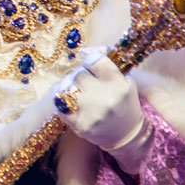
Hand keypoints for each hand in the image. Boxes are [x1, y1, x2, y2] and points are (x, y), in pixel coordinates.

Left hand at [52, 50, 152, 172]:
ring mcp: (90, 113)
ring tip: (78, 90)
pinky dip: (62, 99)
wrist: (125, 134)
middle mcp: (105, 98)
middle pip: (78, 74)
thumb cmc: (124, 103)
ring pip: (67, 87)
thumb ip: (108, 62)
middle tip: (86, 81)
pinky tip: (70, 100)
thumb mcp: (125, 80)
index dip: (90, 59)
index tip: (91, 63)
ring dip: (70, 86)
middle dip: (81, 75)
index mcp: (119, 84)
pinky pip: (59, 103)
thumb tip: (88, 50)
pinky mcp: (78, 124)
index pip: (95, 60)